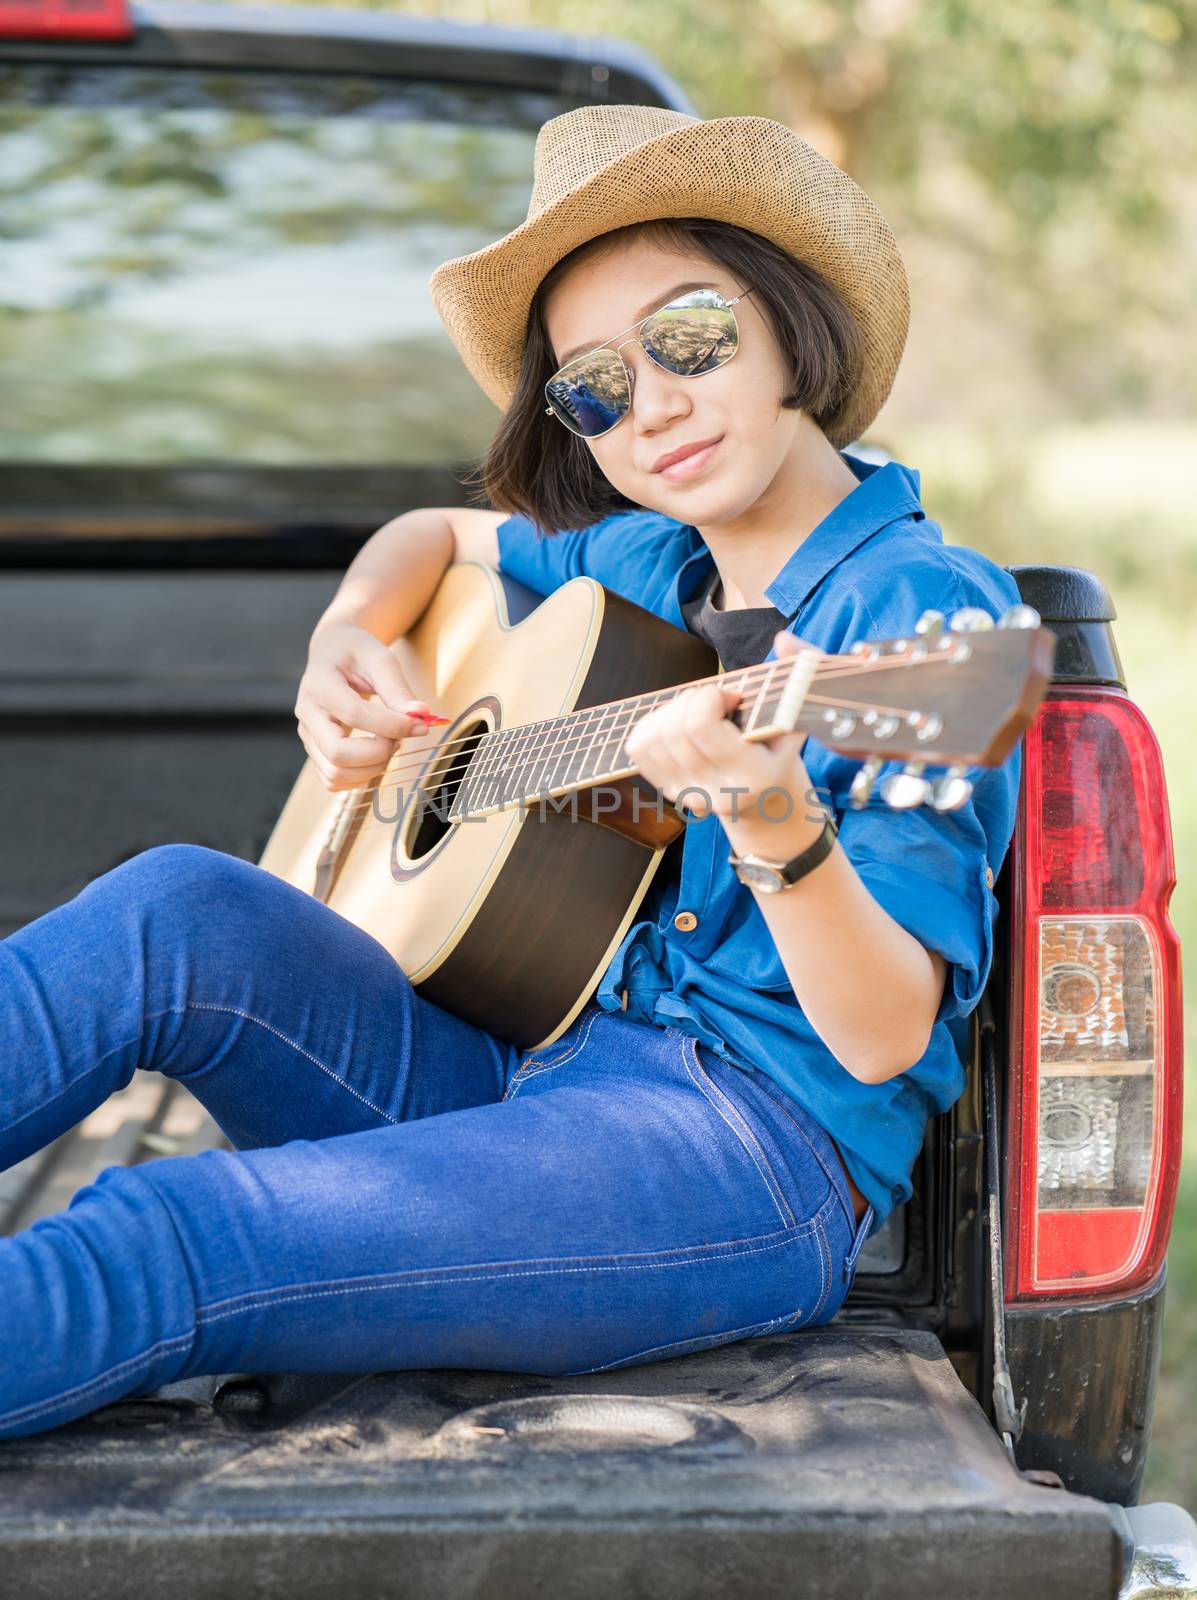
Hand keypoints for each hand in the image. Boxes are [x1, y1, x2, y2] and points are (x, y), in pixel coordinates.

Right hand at [294, 622, 437, 791]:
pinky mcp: (315, 751)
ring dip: (372, 768)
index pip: (354, 715)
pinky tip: (376, 756)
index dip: (391, 725)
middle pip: (338, 754)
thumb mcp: (380, 658)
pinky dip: (360, 778)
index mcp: (319, 684)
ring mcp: (308, 736)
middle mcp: (307, 713)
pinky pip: (333, 781)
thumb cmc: (357, 654)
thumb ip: (398, 688)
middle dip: (379, 753)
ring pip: (334, 774)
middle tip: (399, 737)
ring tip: (389, 744)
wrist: (332, 654)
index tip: (420, 724)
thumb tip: (421, 715)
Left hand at [624, 630, 822, 824]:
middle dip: (691, 699)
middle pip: (675, 729)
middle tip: (714, 700)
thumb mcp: (800, 710)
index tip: (730, 696)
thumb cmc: (781, 747)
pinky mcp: (670, 792)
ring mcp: (690, 796)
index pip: (702, 726)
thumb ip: (803, 669)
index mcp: (754, 776)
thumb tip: (783, 641)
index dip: (709, 697)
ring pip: (653, 737)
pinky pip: (639, 747)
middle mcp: (718, 792)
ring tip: (698, 711)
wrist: (766, 800)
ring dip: (672, 710)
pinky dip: (653, 725)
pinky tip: (679, 723)